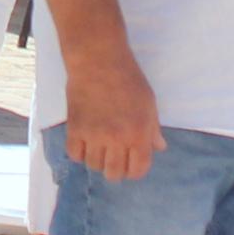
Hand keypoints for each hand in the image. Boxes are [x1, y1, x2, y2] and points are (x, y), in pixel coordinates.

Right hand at [60, 44, 159, 181]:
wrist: (98, 60)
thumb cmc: (128, 79)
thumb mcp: (149, 103)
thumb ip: (153, 129)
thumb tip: (159, 147)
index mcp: (139, 134)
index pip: (138, 170)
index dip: (135, 170)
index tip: (131, 163)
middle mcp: (117, 140)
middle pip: (114, 174)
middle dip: (116, 169)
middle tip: (113, 156)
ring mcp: (94, 136)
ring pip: (94, 166)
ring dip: (97, 159)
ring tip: (98, 146)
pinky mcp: (75, 129)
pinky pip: (75, 155)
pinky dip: (79, 152)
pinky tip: (84, 141)